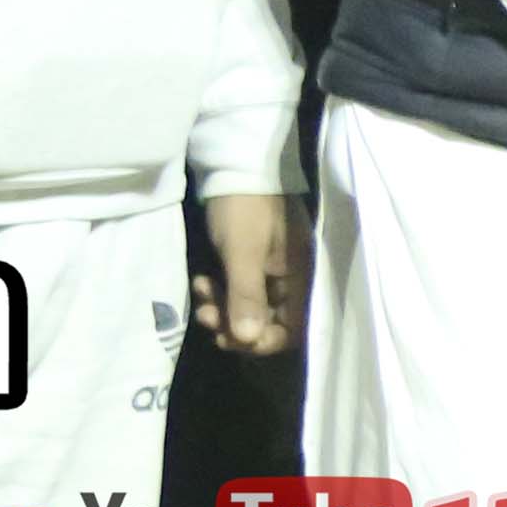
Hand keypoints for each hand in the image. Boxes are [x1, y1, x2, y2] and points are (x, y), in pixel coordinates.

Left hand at [195, 193, 300, 353]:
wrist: (236, 166)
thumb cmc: (245, 208)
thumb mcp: (243, 253)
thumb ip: (247, 297)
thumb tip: (247, 341)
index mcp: (305, 276)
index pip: (296, 327)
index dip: (265, 341)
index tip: (231, 339)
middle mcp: (297, 279)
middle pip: (273, 322)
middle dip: (236, 325)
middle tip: (206, 316)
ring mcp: (278, 271)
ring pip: (254, 308)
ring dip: (225, 309)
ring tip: (201, 296)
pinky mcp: (260, 263)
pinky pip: (244, 292)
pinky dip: (223, 293)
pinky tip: (203, 283)